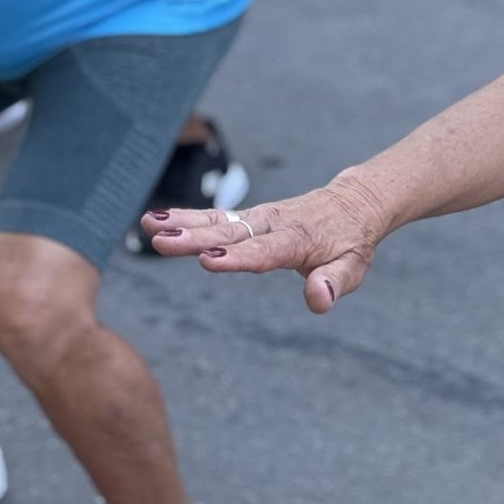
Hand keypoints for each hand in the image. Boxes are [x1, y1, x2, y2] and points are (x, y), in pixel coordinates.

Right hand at [144, 176, 384, 313]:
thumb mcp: (353, 266)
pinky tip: (155, 220)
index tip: (208, 259)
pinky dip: (186, 216)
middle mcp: (273, 223)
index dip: (237, 256)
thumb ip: (334, 283)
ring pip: (217, 220)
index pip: (264, 251)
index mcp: (298, 239)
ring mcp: (258, 217)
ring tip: (149, 225)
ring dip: (183, 223)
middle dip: (196, 238)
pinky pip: (215, 216)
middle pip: (231, 232)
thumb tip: (318, 300)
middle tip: (164, 241)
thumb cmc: (351, 242)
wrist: (352, 203)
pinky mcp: (248, 216)